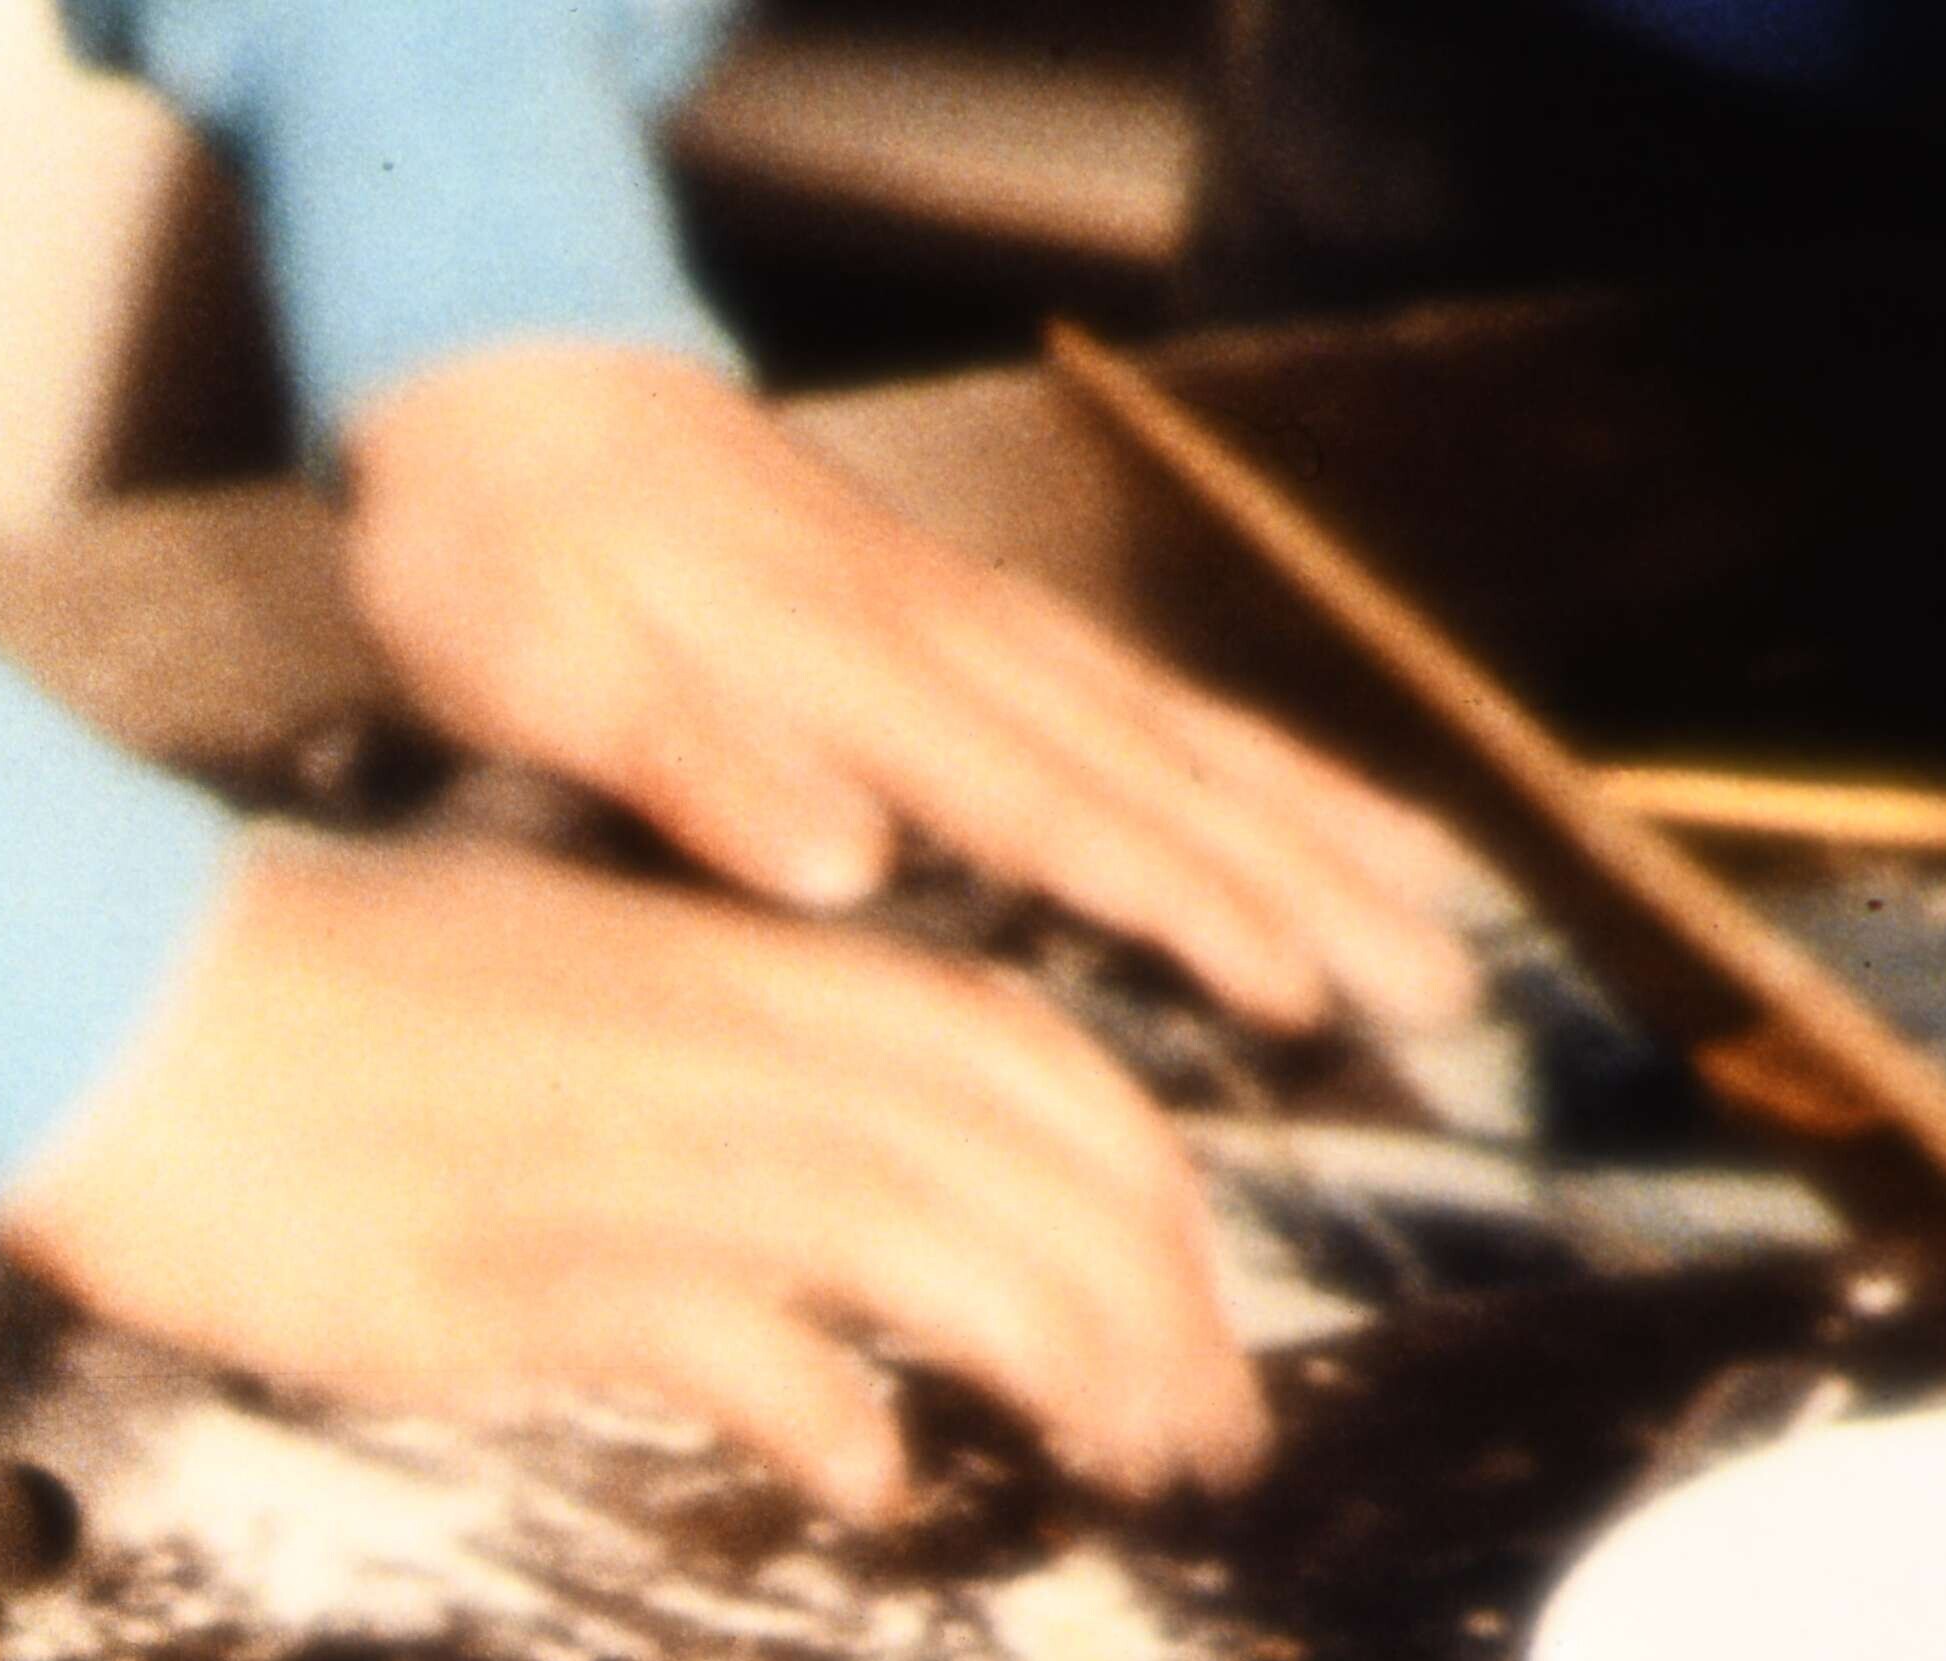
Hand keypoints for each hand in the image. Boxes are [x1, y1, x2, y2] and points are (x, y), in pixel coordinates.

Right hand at [0, 828, 1263, 1515]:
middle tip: (1208, 1436)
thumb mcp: (563, 1021)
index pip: (1024, 1058)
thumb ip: (720, 1113)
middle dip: (1157, 1298)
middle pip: (1021, 1148)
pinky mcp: (519, 1257)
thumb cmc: (315, 1024)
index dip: (1148, 1196)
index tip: (1196, 1323)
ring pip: (926, 1229)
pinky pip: (726, 1328)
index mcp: (736, 976)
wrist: (105, 1005)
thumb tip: (837, 1297)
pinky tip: (874, 1484)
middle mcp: (717, 1045)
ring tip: (1115, 1461)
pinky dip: (828, 1408)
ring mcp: (626, 1147)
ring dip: (1058, 1351)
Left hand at [338, 340, 1486, 1042]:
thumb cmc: (499, 549)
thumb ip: (692, 762)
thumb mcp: (542, 669)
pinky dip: (1249, 764)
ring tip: (1441, 917)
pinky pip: (1143, 702)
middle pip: (1169, 776)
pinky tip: (1311, 819)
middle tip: (1446, 987)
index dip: (1180, 903)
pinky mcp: (965, 622)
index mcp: (859, 677)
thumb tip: (841, 864)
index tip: (1293, 985)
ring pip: (1184, 736)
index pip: (1057, 808)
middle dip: (1314, 883)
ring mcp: (973, 626)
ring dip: (1318, 828)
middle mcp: (952, 645)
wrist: (507, 388)